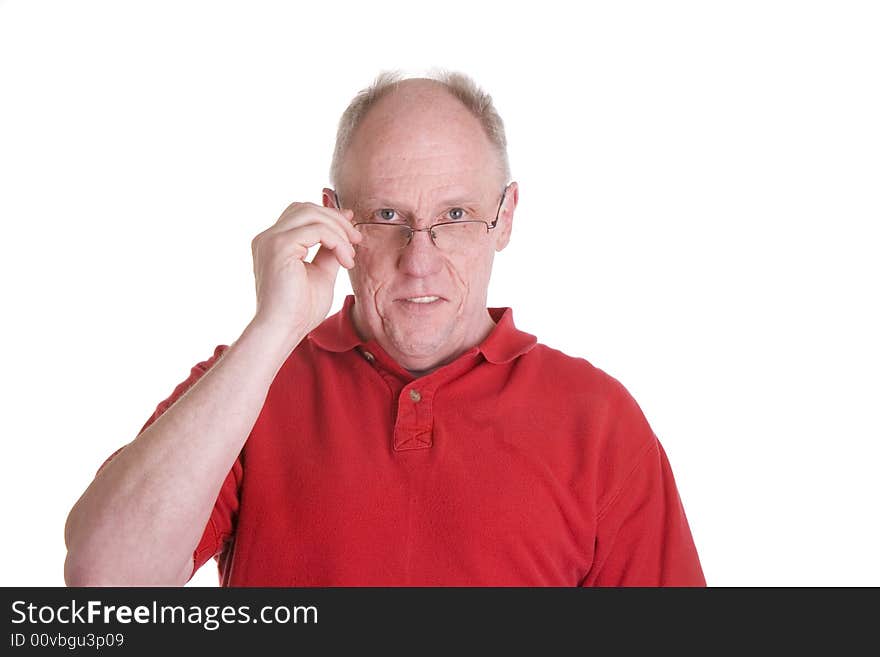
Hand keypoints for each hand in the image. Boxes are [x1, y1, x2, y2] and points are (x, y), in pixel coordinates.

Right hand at [249, 201, 361, 344]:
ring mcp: (270, 240)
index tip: (352, 227)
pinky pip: (316, 230)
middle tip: (356, 240)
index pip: (301, 213)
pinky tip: (345, 261)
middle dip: (336, 219)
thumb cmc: (300, 311)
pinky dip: (337, 241)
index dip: (329, 215)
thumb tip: (343, 234)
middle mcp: (268, 237)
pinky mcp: (279, 247)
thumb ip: (328, 252)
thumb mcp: (321, 273)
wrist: (283, 330)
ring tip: (350, 254)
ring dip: (338, 230)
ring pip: (311, 214)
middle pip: (306, 208)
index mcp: (274, 243)